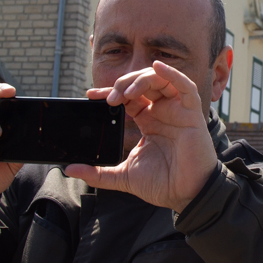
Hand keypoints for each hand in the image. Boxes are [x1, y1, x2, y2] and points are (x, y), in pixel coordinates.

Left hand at [64, 61, 216, 211]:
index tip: (91, 95)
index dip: (110, 92)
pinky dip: (171, 73)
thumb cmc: (162, 184)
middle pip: (141, 84)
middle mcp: (162, 112)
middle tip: (110, 97)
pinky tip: (157, 66)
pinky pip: (184, 86)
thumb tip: (70, 169)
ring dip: (140, 80)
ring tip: (126, 92)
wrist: (187, 196)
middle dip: (123, 85)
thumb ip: (97, 173)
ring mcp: (178, 110)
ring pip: (159, 80)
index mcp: (148, 121)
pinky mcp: (192, 113)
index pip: (127, 98)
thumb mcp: (123, 176)